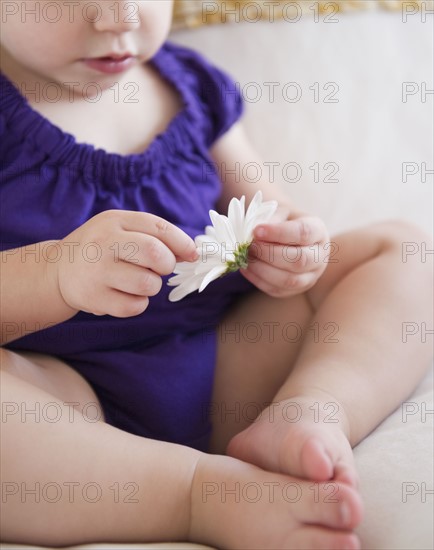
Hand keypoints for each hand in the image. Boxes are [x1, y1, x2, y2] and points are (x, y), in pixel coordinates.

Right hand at [53, 210, 196, 316]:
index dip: (182, 243)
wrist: (59, 270)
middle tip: (158, 268)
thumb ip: (156, 236)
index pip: (158, 228)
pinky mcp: (94, 298)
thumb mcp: (123, 230)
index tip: (192, 254)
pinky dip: (138, 303)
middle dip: (166, 264)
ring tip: (137, 281)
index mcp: (115, 221)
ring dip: (152, 286)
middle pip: (155, 254)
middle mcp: (103, 242)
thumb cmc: (103, 248)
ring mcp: (97, 271)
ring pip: (148, 283)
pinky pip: (135, 306)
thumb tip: (192, 253)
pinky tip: (125, 294)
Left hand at [242, 215, 329, 296]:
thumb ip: (270, 220)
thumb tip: (255, 235)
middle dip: (269, 254)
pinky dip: (258, 280)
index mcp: (318, 231)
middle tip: (249, 246)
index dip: (278, 233)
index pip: (303, 233)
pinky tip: (246, 268)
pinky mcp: (296, 289)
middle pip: (300, 260)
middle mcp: (320, 256)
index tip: (256, 230)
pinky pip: (277, 290)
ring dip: (263, 269)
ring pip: (289, 280)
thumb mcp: (279, 212)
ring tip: (246, 257)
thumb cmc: (283, 221)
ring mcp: (310, 276)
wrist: (288, 236)